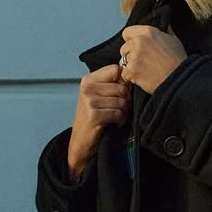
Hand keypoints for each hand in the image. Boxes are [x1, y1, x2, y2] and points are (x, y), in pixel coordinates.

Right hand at [68, 63, 131, 178]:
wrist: (80, 142)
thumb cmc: (92, 119)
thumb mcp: (96, 97)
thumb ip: (110, 85)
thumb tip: (130, 76)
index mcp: (88, 80)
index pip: (116, 69)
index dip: (123, 81)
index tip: (119, 94)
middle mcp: (88, 88)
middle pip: (122, 87)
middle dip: (125, 100)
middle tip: (119, 110)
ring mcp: (90, 101)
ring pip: (122, 101)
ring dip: (123, 112)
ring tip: (115, 118)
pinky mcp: (94, 115)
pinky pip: (118, 113)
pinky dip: (120, 121)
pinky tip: (114, 124)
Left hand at [119, 24, 188, 94]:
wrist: (178, 80)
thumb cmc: (177, 61)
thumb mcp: (173, 39)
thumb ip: (165, 30)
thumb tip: (164, 23)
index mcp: (148, 31)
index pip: (127, 33)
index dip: (131, 41)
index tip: (136, 48)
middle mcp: (139, 41)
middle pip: (124, 48)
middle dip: (131, 55)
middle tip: (143, 62)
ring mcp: (134, 56)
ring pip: (123, 61)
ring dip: (130, 66)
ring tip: (144, 71)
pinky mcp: (131, 71)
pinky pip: (124, 74)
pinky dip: (130, 78)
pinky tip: (141, 78)